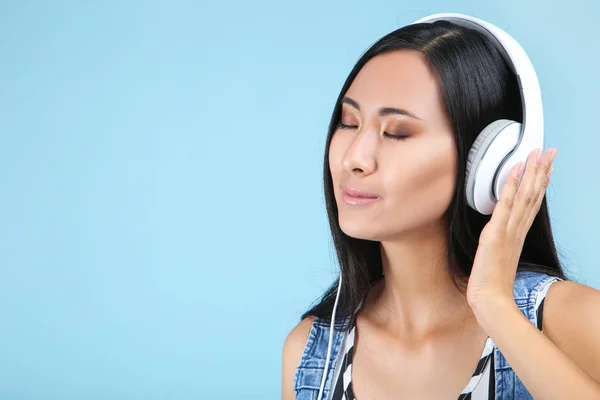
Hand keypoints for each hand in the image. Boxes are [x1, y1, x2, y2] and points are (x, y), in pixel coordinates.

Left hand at [466, 147, 556, 308]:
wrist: (491, 301)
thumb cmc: (492, 284)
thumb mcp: (498, 258)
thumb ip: (502, 244)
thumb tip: (500, 235)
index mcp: (517, 235)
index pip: (532, 203)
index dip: (540, 183)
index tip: (547, 166)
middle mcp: (516, 230)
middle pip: (533, 195)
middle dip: (541, 171)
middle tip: (550, 151)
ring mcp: (508, 231)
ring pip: (524, 196)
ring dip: (531, 173)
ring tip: (538, 154)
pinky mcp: (496, 234)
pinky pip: (505, 206)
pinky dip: (511, 187)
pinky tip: (515, 171)